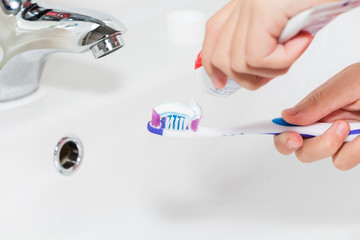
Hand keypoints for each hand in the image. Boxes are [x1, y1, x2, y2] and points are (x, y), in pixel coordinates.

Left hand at [201, 0, 335, 89]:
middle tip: (274, 69)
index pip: (213, 34)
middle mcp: (245, 1)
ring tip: (295, 49)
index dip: (213, 63)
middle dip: (248, 76)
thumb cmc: (321, 1)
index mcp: (247, 3)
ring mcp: (251, 3)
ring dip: (273, 68)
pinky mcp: (263, 9)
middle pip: (221, 56)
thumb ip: (260, 40)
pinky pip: (259, 57)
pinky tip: (301, 41)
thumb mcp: (286, 25)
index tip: (219, 81)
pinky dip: (284, 60)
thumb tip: (240, 68)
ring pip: (240, 63)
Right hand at [274, 63, 359, 169]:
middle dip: (315, 144)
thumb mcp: (351, 82)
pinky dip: (358, 149)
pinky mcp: (359, 150)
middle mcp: (327, 124)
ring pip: (328, 158)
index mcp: (318, 107)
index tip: (285, 136)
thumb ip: (318, 100)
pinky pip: (348, 160)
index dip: (279, 133)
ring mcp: (345, 139)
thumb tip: (286, 116)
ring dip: (344, 144)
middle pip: (301, 149)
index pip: (288, 125)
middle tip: (338, 129)